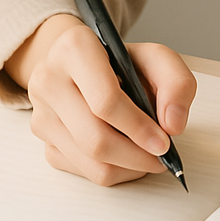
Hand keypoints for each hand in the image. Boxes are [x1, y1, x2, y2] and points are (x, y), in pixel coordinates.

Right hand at [4, 13, 196, 185]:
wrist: (82, 64)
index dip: (138, 127)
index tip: (163, 141)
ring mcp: (42, 113)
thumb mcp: (155, 57)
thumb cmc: (118, 61)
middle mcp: (49, 80)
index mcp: (75, 49)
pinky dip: (113, 170)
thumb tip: (173, 124)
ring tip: (148, 156)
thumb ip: (177, 82)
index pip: (105, 100)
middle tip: (161, 157)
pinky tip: (127, 155)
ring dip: (128, 167)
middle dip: (136, 155)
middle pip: (94, 138)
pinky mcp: (45, 140)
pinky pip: (82, 171)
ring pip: (89, 161)